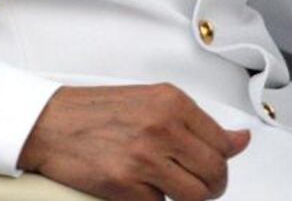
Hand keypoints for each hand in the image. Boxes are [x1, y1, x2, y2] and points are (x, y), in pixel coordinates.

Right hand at [17, 83, 249, 200]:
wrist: (50, 123)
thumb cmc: (96, 111)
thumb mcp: (151, 102)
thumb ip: (195, 123)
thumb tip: (241, 140)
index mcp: (171, 101)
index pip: (223, 144)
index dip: (220, 162)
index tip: (210, 166)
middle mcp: (163, 126)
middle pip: (215, 174)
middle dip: (209, 187)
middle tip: (190, 184)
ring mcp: (146, 157)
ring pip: (195, 197)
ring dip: (185, 199)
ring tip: (165, 187)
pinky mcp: (127, 185)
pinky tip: (138, 186)